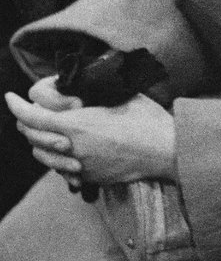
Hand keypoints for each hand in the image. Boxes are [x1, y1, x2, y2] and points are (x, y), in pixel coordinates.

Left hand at [5, 87, 176, 183]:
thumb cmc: (146, 119)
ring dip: (38, 142)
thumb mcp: (117, 95)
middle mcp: (73, 148)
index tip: (10, 97)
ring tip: (45, 131)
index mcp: (77, 125)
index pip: (32, 117)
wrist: (166, 150)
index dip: (16, 106)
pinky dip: (57, 158)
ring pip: (44, 157)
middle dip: (25, 123)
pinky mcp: (91, 178)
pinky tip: (66, 149)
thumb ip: (90, 91)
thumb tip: (73, 81)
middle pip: (33, 138)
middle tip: (28, 112)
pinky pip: (62, 170)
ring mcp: (81, 166)